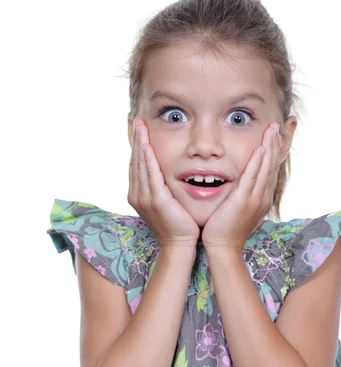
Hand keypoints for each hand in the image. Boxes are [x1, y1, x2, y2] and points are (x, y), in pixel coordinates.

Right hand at [128, 119, 199, 247]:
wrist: (180, 245)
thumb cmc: (179, 225)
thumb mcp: (168, 203)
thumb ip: (164, 187)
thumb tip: (167, 174)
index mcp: (138, 195)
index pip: (136, 165)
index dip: (136, 146)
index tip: (137, 130)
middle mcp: (137, 194)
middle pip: (135, 161)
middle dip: (135, 140)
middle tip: (135, 121)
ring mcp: (144, 197)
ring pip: (140, 164)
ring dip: (140, 143)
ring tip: (140, 125)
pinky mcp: (155, 200)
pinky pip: (150, 173)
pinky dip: (148, 157)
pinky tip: (148, 144)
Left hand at [202, 122, 281, 250]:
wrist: (223, 247)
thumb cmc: (226, 229)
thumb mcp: (237, 208)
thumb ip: (241, 195)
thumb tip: (240, 186)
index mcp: (261, 197)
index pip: (270, 169)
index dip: (273, 151)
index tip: (274, 134)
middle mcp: (262, 196)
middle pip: (272, 165)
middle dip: (275, 143)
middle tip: (277, 125)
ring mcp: (255, 198)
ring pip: (265, 168)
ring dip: (269, 146)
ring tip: (272, 129)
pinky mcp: (244, 201)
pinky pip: (253, 177)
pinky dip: (258, 161)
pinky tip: (261, 148)